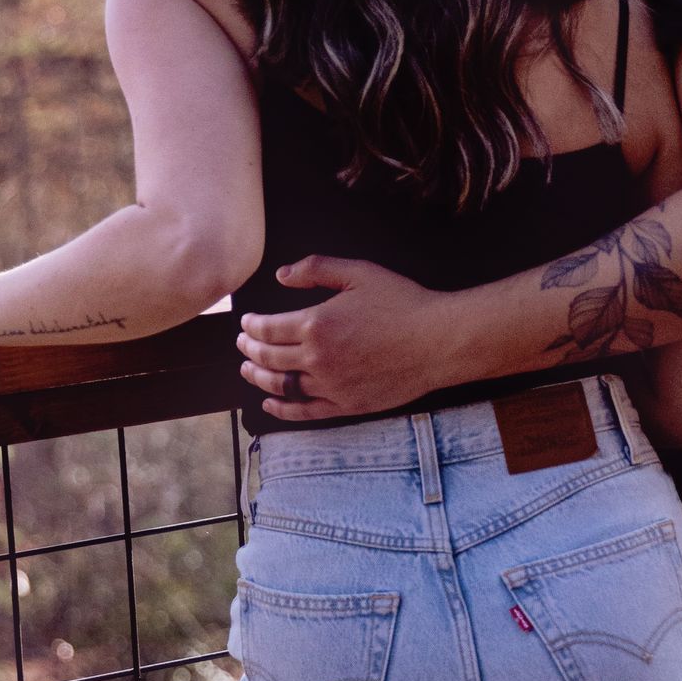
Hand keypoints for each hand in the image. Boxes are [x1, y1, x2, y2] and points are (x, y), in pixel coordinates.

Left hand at [237, 258, 463, 418]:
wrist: (438, 341)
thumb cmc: (403, 303)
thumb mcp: (359, 272)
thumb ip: (316, 268)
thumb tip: (282, 275)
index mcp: (316, 324)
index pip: (267, 329)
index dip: (251, 326)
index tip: (246, 323)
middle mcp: (318, 359)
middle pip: (269, 357)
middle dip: (250, 350)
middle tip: (242, 344)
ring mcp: (331, 386)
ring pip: (281, 386)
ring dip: (259, 378)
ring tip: (248, 370)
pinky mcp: (346, 406)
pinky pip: (305, 412)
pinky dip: (282, 410)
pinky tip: (270, 405)